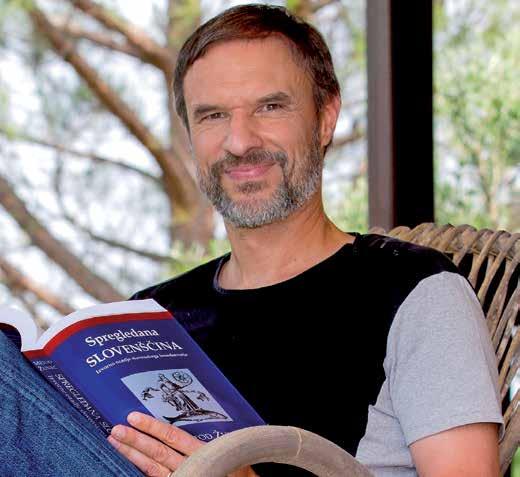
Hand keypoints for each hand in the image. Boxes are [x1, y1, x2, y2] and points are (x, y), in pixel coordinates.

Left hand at [108, 411, 257, 476]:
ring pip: (152, 468)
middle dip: (135, 441)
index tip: (134, 417)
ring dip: (132, 455)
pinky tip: (127, 464)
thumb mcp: (220, 448)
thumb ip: (198, 440)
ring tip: (115, 443)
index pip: (172, 437)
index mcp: (201, 452)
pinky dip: (141, 471)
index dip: (152, 427)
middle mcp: (190, 466)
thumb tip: (170, 426)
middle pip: (157, 453)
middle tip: (116, 430)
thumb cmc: (231, 465)